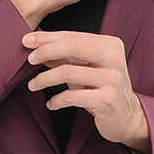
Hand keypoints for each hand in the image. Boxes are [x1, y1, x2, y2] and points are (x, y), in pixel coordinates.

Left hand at [22, 30, 151, 151]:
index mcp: (110, 45)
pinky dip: (57, 100)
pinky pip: (72, 97)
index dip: (47, 38)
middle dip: (45, 51)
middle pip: (71, 47)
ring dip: (45, 79)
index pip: (73, 36)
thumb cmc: (102, 89)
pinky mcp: (107, 101)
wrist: (127, 117)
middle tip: (29, 60)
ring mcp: (112, 80)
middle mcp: (114, 59)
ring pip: (68, 73)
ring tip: (32, 85)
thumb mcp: (86, 69)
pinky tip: (51, 104)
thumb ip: (65, 57)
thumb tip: (35, 45)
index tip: (26, 40)